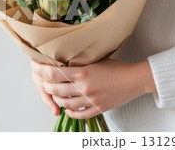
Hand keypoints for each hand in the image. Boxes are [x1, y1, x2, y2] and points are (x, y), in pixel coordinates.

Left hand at [30, 58, 156, 118]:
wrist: (135, 79)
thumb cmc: (116, 68)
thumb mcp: (95, 61)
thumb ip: (79, 64)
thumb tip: (61, 62)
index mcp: (83, 72)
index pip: (55, 74)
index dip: (44, 72)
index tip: (39, 70)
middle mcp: (85, 87)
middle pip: (56, 90)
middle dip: (47, 87)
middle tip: (45, 84)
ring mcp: (91, 100)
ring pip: (65, 104)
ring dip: (57, 100)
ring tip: (56, 96)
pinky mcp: (98, 109)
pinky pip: (79, 115)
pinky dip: (70, 112)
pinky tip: (68, 109)